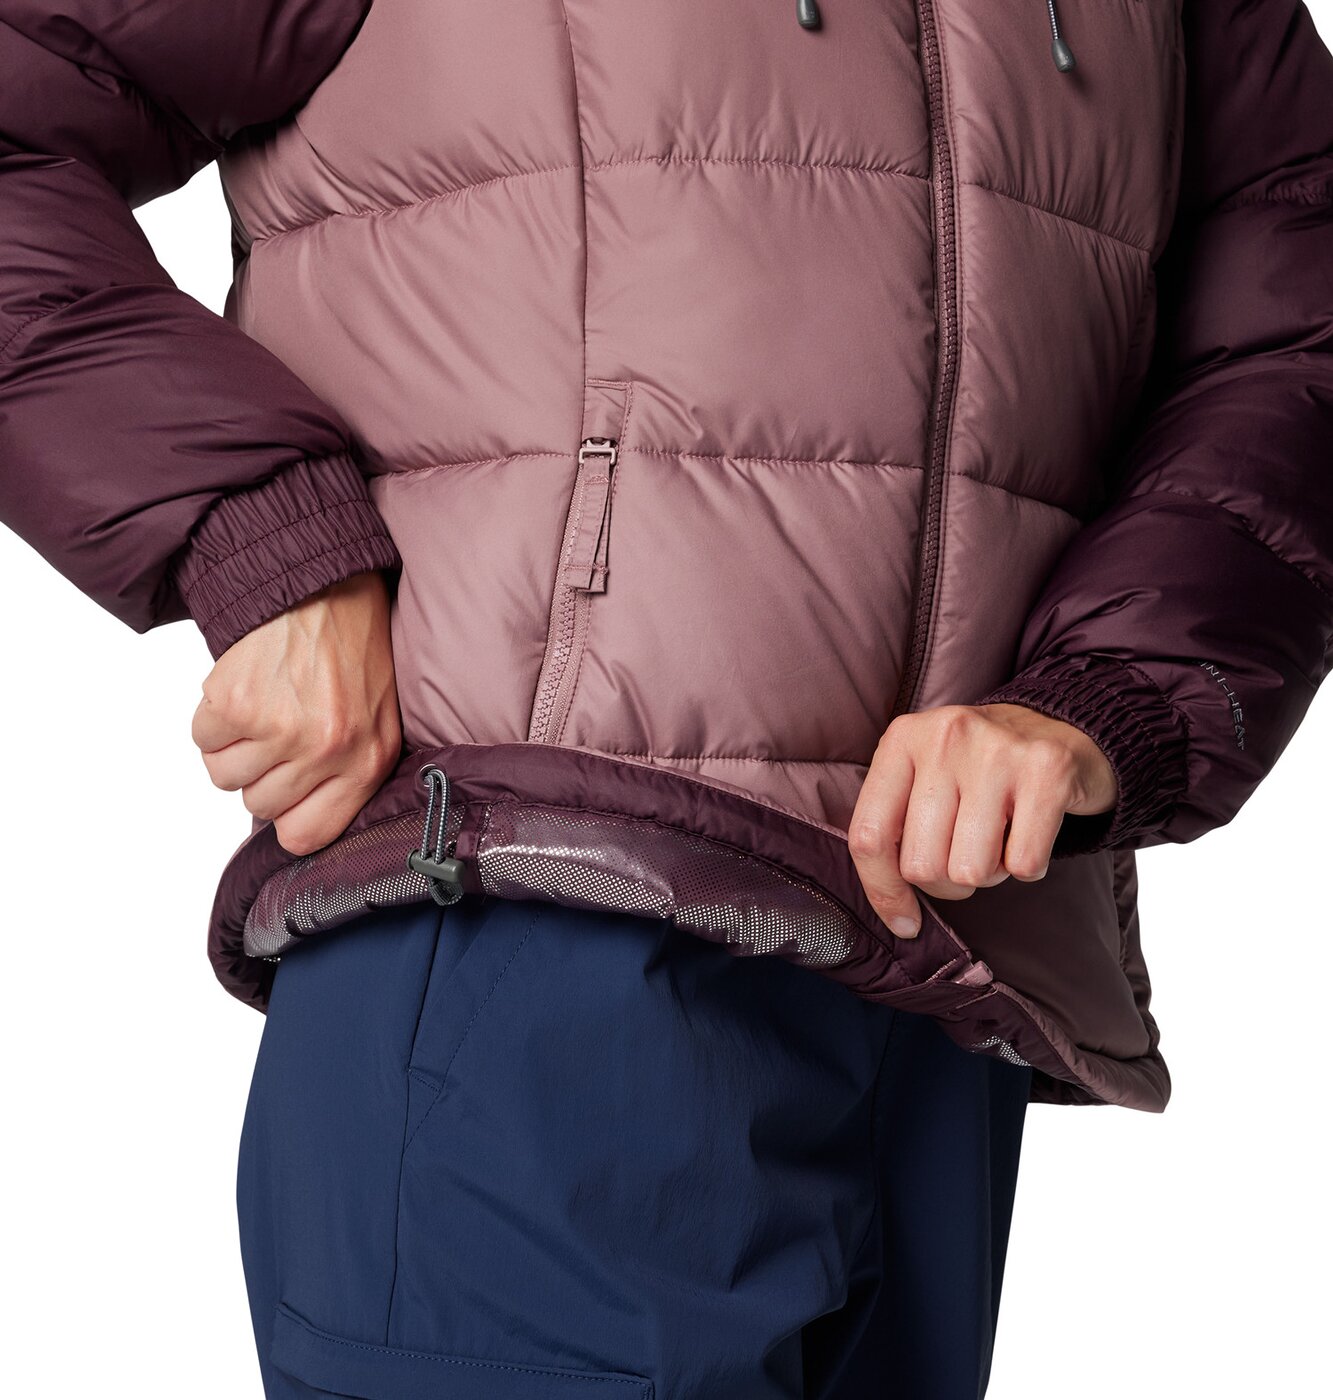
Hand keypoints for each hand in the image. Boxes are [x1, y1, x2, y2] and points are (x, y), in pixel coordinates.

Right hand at [191, 570, 401, 855]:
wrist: (325, 584)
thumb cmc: (353, 653)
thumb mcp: (378, 721)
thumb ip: (348, 776)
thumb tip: (298, 825)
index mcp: (366, 762)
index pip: (306, 837)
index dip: (287, 817)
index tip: (286, 794)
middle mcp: (326, 751)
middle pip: (259, 805)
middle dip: (262, 772)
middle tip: (279, 729)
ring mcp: (280, 728)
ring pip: (225, 776)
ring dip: (234, 746)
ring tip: (263, 707)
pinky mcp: (237, 704)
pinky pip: (203, 740)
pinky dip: (214, 719)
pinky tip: (244, 690)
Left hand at [847, 703, 1116, 937]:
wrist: (1059, 726)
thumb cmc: (977, 768)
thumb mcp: (922, 776)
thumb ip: (894, 827)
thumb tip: (896, 913)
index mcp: (902, 739)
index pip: (870, 835)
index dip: (884, 891)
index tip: (904, 919)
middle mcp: (944, 738)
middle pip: (921, 864)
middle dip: (946, 881)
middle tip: (965, 855)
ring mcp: (997, 751)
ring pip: (971, 871)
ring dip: (989, 873)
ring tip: (998, 840)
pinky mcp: (1048, 772)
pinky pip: (1023, 864)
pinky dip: (1028, 867)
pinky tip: (1029, 834)